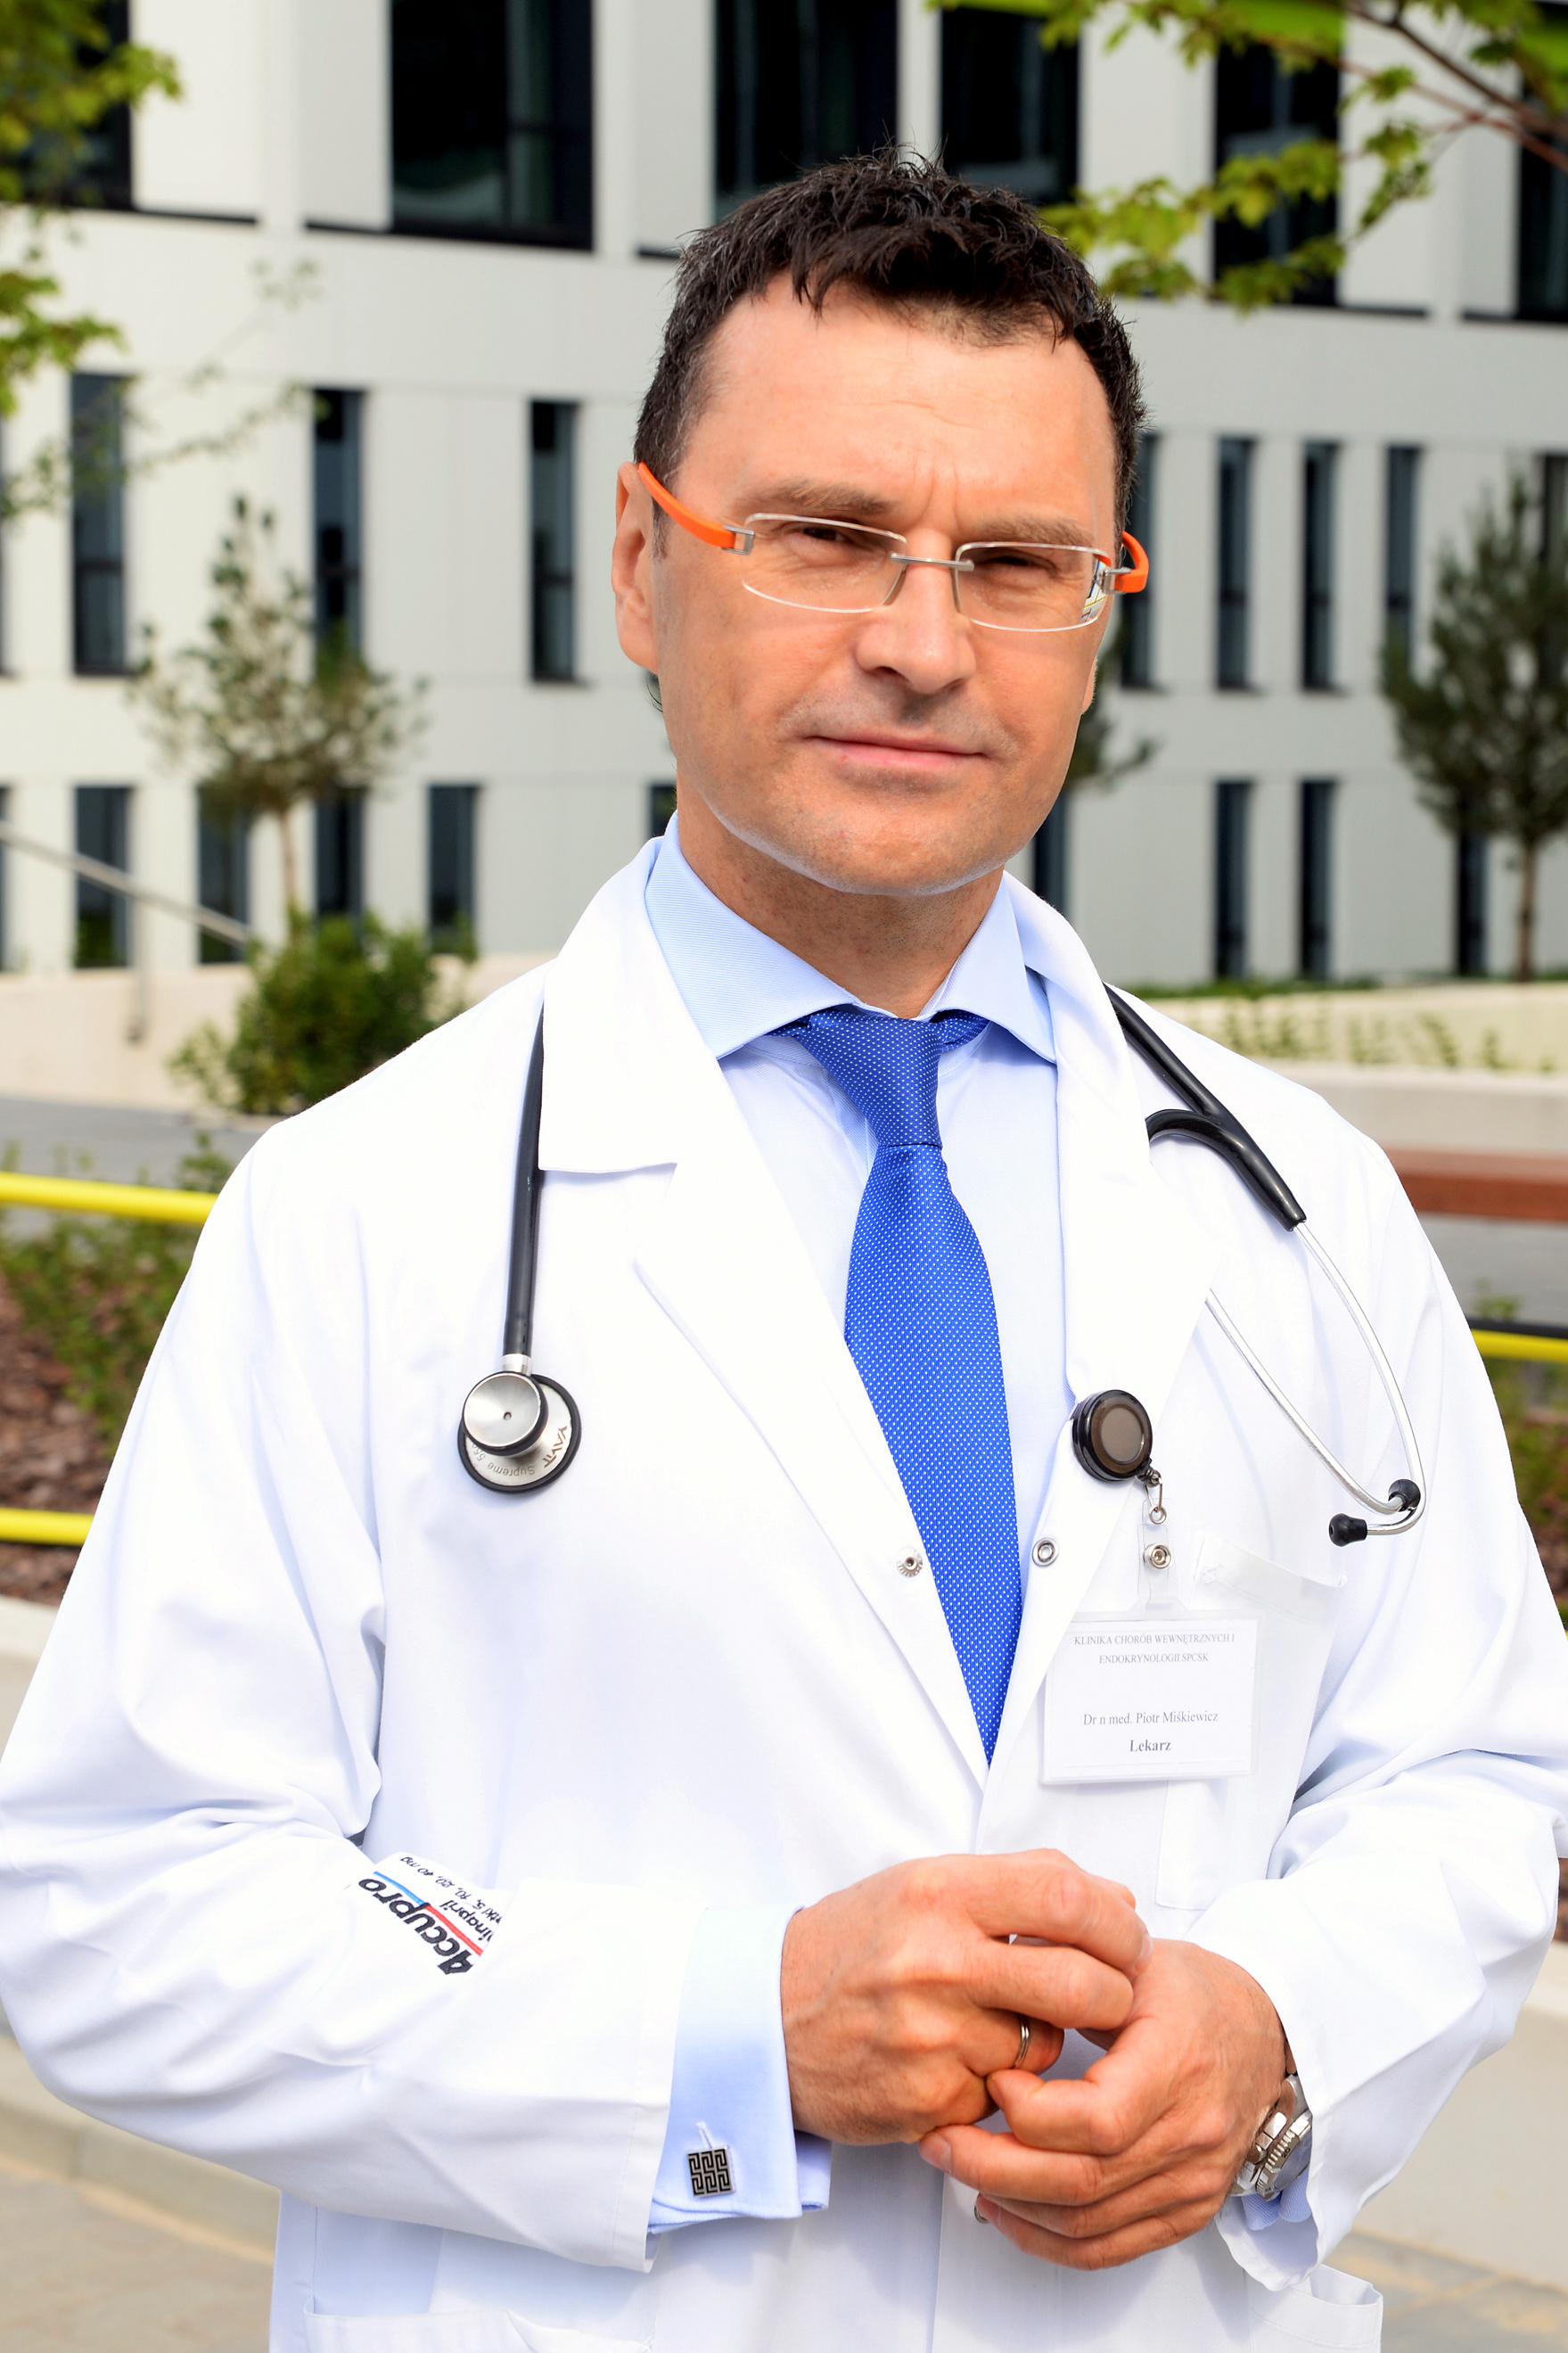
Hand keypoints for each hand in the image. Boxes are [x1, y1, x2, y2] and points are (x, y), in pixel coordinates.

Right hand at [781, 1850, 1150, 2144]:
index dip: (1116, 1921)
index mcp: (939, 1894)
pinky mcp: (931, 2102)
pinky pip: (1004, 2095)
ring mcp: (934, 2038)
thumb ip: (1019, 1884)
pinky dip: (1001, 2083)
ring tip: (1011, 2023)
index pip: (1066, 1897)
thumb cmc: (851, 1947)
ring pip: (1046, 2046)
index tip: (1128, 1935)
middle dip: (1113, 1994)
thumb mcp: (924, 1886)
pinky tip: (966, 2060)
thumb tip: (1114, 1899)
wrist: (766, 2019)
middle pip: (1080, 1983)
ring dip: (1048, 2041)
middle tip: (1111, 1994)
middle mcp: (937, 1962)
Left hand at [919, 1940, 1286, 2266]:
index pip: (1096, 2120)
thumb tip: (989, 1966)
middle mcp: (1191, 2135)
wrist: (1264, 2033)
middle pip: (1081, 2182)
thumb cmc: (1192, 1992)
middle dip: (993, 2166)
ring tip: (959, 2167)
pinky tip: (1002, 2208)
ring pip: (1085, 2223)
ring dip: (1010, 2204)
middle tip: (941, 2140)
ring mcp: (1192, 2183)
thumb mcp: (1132, 1958)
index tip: (992, 2075)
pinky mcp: (1186, 2213)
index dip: (1029, 2110)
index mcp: (1179, 2064)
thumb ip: (1065, 1963)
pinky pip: (1106, 2249)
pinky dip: (1045, 2239)